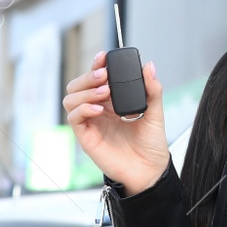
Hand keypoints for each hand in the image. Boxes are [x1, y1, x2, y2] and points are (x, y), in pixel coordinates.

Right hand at [63, 49, 168, 194]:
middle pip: (78, 85)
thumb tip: (149, 66)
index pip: (96, 78)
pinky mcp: (86, 137)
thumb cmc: (151, 144)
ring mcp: (90, 122)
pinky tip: (99, 109)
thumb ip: (152, 89)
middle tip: (104, 76)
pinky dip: (83, 109)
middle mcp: (98, 109)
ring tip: (104, 92)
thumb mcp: (155, 112)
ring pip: (71, 99)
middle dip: (88, 76)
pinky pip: (73, 118)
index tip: (104, 57)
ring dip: (84, 91)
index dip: (96, 65)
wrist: (150, 169)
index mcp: (112, 101)